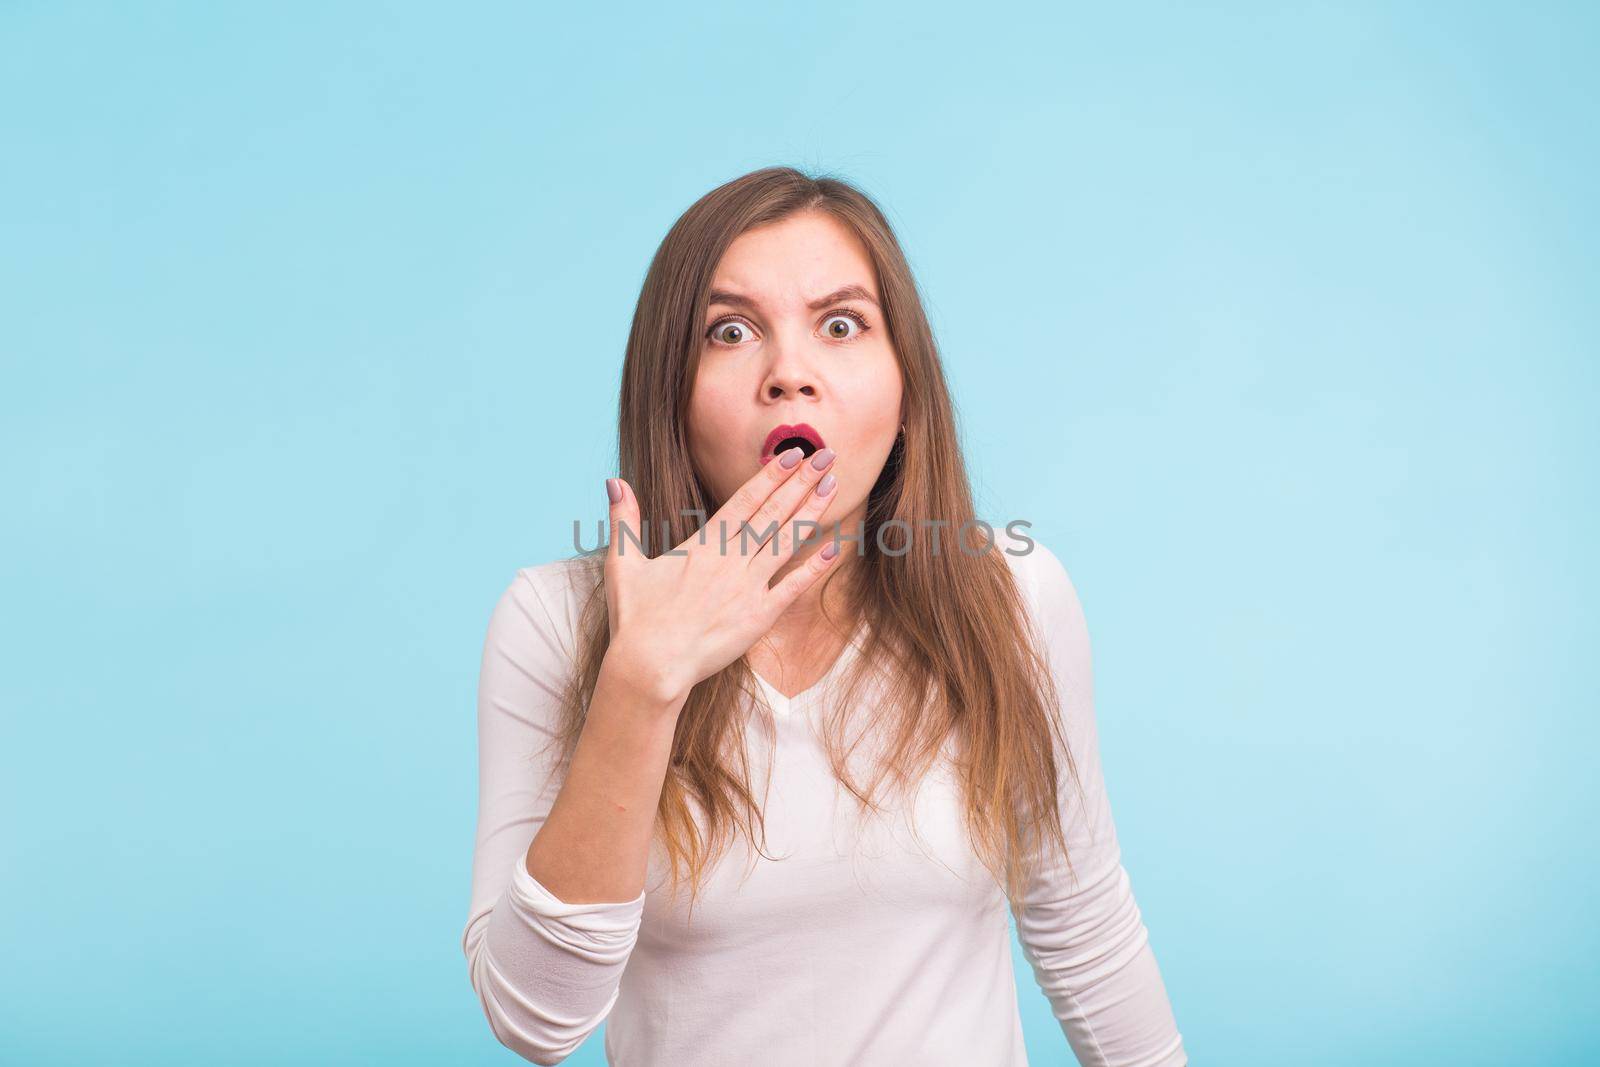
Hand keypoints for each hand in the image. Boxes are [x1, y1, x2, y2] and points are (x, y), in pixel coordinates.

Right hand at [599, 447, 843, 704]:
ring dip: (811, 513)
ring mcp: (748, 588)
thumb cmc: (635, 619)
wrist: (651, 666)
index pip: (746, 500)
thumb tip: (614, 482)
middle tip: (827, 457)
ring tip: (832, 486)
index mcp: (703, 544)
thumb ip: (625, 520)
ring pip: (787, 542)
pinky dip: (814, 568)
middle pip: (773, 513)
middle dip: (801, 482)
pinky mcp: (759, 617)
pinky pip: (792, 588)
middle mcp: (730, 560)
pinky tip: (834, 549)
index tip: (794, 454)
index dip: (772, 475)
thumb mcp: (623, 563)